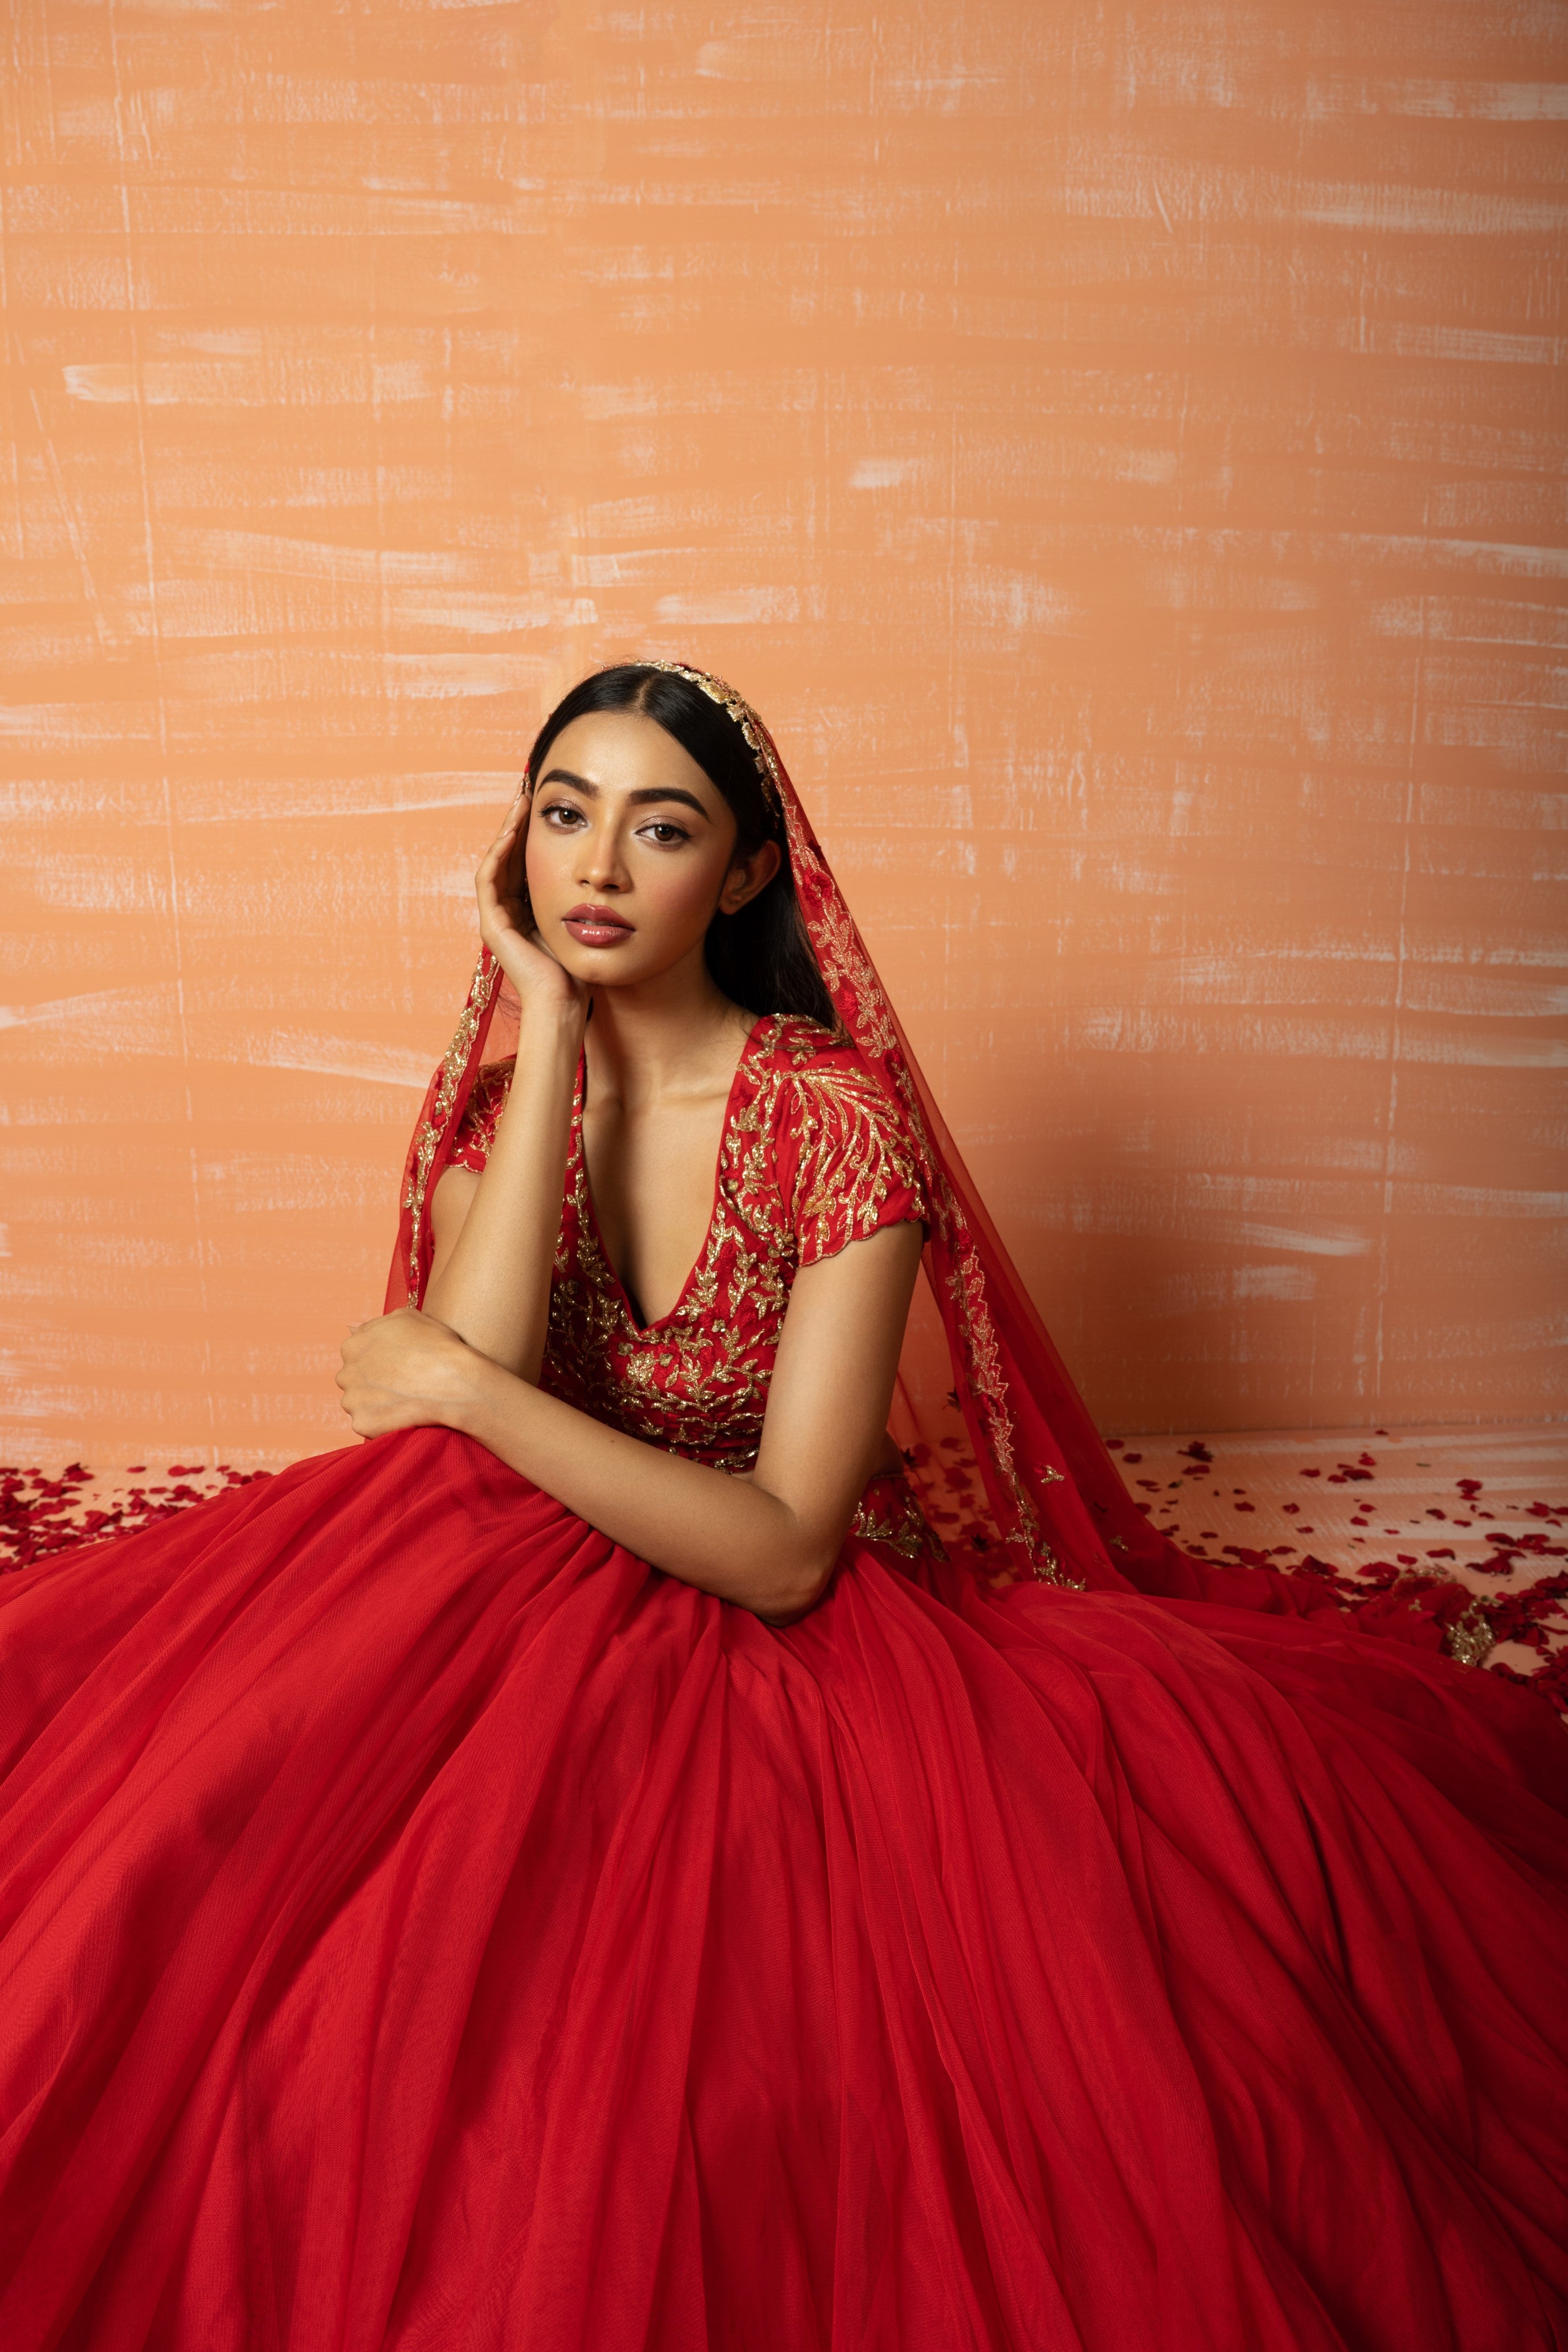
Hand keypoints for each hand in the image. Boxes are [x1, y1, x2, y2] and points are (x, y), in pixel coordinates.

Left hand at [336, 1307, 490, 1438]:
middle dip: (372, 1384)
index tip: (399, 1367)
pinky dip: (382, 1423)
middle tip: (402, 1386)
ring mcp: (352, 1400)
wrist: (454, 1383)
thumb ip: (374, 1323)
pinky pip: (367, 1425)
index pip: (356, 1355)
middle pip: (354, 1381)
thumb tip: (351, 1328)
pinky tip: (403, 1416)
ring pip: (358, 1404)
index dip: (379, 1362)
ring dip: (376, 1404)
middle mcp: (346, 1372)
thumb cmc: (436, 1346)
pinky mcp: (362, 1423)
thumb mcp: (407, 1318)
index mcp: (353, 1345)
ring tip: (404, 1401)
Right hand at [476, 788, 585, 1021]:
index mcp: (526, 910)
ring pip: (496, 862)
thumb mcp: (580, 920)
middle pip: (508, 857)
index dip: (532, 832)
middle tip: (527, 791)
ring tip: (520, 802)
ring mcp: (496, 918)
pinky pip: (488, 879)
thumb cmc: (578, 968)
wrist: (564, 1001)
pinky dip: (499, 853)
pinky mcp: (491, 925)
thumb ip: (578, 895)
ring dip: (507, 831)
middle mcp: (507, 912)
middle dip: (518, 824)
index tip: (546, 804)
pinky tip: (512, 831)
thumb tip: (599, 866)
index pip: (525, 862)